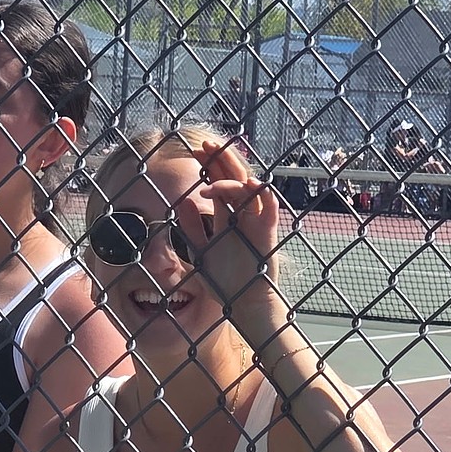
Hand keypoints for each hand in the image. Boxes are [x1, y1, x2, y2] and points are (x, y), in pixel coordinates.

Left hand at [192, 138, 281, 326]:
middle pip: (234, 178)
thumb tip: (181, 202)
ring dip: (231, 180)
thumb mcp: (201, 251)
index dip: (210, 165)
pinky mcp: (268, 233)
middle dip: (220, 160)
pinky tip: (248, 185)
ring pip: (250, 188)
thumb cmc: (225, 282)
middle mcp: (243, 215)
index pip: (219, 182)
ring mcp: (256, 222)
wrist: (244, 305)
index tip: (195, 152)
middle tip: (205, 146)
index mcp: (228, 217)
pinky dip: (261, 194)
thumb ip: (192, 228)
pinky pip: (269, 207)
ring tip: (209, 184)